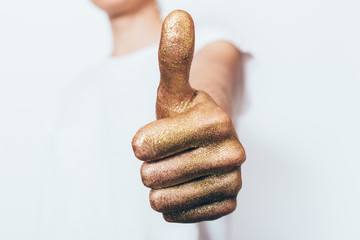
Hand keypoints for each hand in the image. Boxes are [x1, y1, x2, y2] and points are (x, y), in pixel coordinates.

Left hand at [132, 10, 245, 222]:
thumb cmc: (184, 114)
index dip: (142, 142)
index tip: (156, 134)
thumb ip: (172, 56)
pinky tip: (187, 184)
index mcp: (215, 121)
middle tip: (171, 151)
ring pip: (162, 200)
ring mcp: (231, 182)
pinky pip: (177, 215)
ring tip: (178, 166)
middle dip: (152, 164)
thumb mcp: (173, 87)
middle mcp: (231, 154)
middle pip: (151, 176)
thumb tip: (177, 16)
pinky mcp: (226, 205)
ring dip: (162, 184)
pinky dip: (174, 202)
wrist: (207, 139)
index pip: (143, 147)